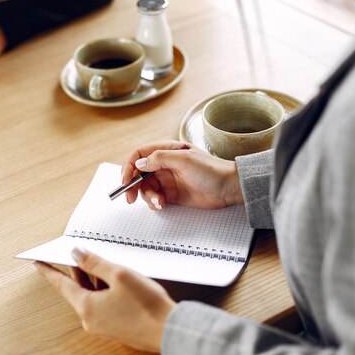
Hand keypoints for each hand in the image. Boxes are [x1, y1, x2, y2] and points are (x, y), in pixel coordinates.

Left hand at [35, 247, 175, 352]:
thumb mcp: (119, 274)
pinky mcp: (117, 327)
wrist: (170, 331)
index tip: (37, 264)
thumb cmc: (147, 306)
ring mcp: (104, 325)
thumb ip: (95, 262)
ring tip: (98, 262)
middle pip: (78, 289)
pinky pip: (104, 304)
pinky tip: (115, 281)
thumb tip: (76, 254)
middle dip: (76, 271)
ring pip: (92, 296)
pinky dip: (104, 290)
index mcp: (87, 307)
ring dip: (93, 279)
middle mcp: (92, 319)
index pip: (61, 285)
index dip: (49, 271)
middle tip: (71, 255)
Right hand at [122, 140, 242, 209]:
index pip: (139, 155)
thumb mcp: (184, 159)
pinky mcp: (172, 194)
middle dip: (132, 186)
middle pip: (139, 174)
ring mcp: (167, 180)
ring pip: (145, 188)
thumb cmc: (211, 170)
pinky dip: (154, 203)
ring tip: (159, 202)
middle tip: (129, 198)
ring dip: (147, 196)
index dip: (129, 166)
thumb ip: (159, 158)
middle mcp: (164, 164)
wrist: (229, 188)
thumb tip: (139, 163)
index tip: (125, 180)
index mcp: (166, 150)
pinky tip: (163, 204)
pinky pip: (155, 198)